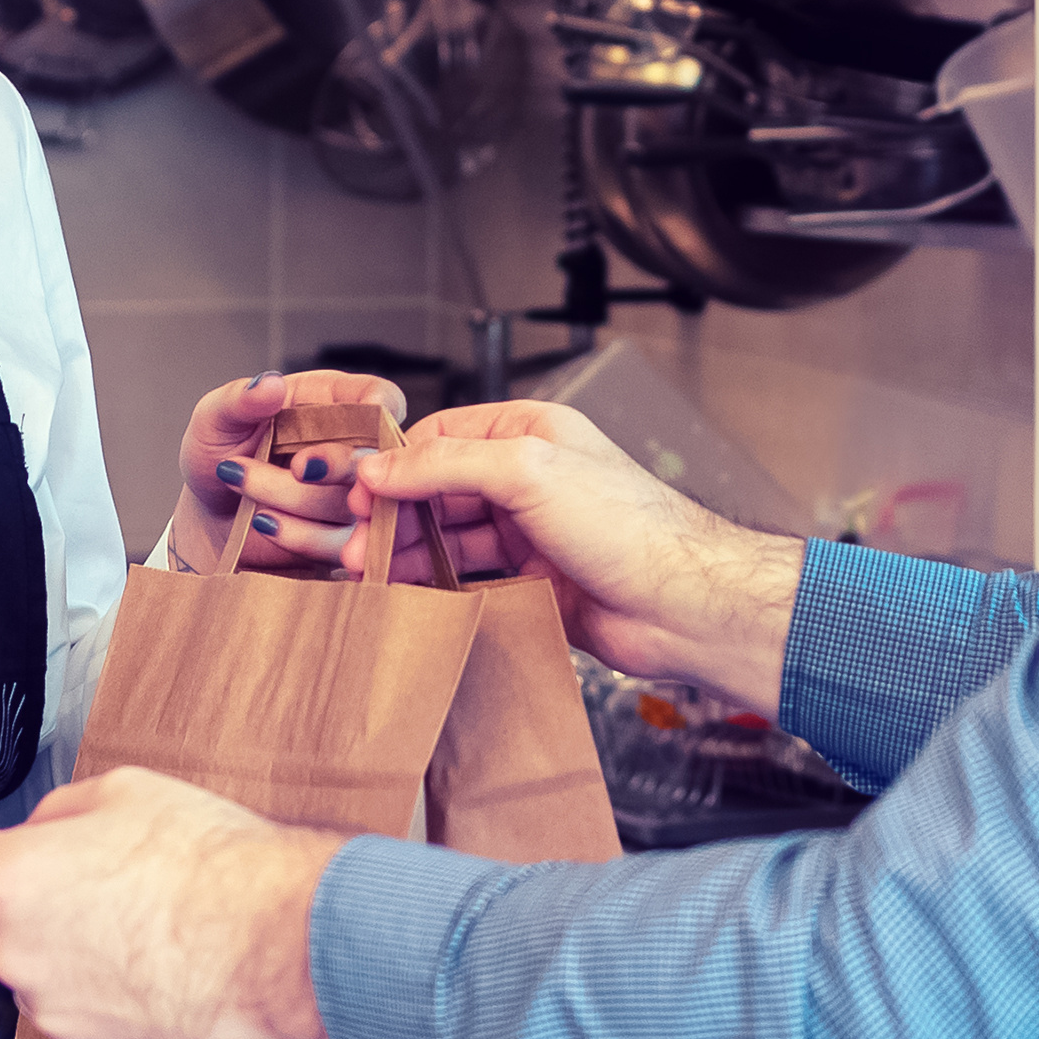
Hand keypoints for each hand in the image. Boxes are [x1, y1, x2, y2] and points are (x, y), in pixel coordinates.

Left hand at [0, 768, 338, 1038]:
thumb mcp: (121, 792)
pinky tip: (168, 967)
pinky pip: (94, 1018)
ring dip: (83, 959)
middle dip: (43, 914)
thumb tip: (40, 833)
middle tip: (106, 887)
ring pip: (51, 980)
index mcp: (8, 885)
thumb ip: (54, 817)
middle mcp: (18, 958)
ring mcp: (57, 1016)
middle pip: (3, 936)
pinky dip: (120, 999)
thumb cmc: (208, 864)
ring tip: (151, 928)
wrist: (274, 941)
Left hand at [160, 365, 414, 580]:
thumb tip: (270, 384)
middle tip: (298, 468)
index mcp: (330, 403)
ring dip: (295, 498)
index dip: (378, 408)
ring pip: (353, 503)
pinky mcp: (344, 540)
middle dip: (336, 464)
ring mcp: (352, 497)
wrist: (208, 515)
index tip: (351, 423)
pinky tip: (262, 521)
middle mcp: (349, 447)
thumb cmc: (216, 454)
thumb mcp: (214, 420)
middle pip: (377, 455)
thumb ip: (239, 400)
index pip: (379, 398)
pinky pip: (342, 545)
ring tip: (243, 484)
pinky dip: (299, 536)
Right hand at [353, 401, 805, 715]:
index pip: (443, 437)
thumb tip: (380, 467)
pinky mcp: (535, 585)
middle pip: (440, 491)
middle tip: (356, 545)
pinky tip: (411, 599)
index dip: (396, 463)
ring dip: (410, 556)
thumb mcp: (527, 472)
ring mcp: (531, 534)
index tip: (356, 490)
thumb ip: (446, 465)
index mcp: (531, 434)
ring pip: (452, 540)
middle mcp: (530, 480)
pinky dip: (439, 590)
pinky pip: (472, 582)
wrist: (683, 604)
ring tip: (370, 576)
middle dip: (395, 516)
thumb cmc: (628, 526)